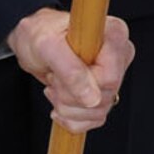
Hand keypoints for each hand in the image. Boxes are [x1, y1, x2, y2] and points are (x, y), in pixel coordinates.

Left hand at [8, 8, 133, 133]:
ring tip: (55, 85)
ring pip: (99, 112)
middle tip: (53, 78)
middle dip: (69, 95)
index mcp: (114, 34)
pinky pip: (95, 120)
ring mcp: (114, 75)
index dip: (82, 84)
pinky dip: (71, 118)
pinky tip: (59, 101)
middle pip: (104, 97)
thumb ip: (70, 70)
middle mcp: (119, 55)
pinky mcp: (105, 92)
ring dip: (67, 107)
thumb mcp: (47, 45)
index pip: (110, 78)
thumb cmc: (40, 33)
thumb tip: (92, 98)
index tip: (59, 74)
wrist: (34, 42)